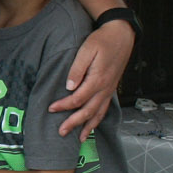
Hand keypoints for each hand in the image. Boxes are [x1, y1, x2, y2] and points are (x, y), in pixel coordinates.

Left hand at [48, 18, 134, 139]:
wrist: (122, 35)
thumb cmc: (102, 40)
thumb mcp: (87, 49)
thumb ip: (77, 69)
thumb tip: (69, 87)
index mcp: (98, 79)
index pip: (77, 99)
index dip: (63, 106)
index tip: (51, 109)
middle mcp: (105, 88)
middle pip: (88, 111)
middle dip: (74, 123)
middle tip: (61, 132)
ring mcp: (109, 90)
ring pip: (98, 113)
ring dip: (88, 127)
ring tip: (79, 138)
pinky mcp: (111, 89)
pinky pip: (105, 109)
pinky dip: (98, 119)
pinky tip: (92, 125)